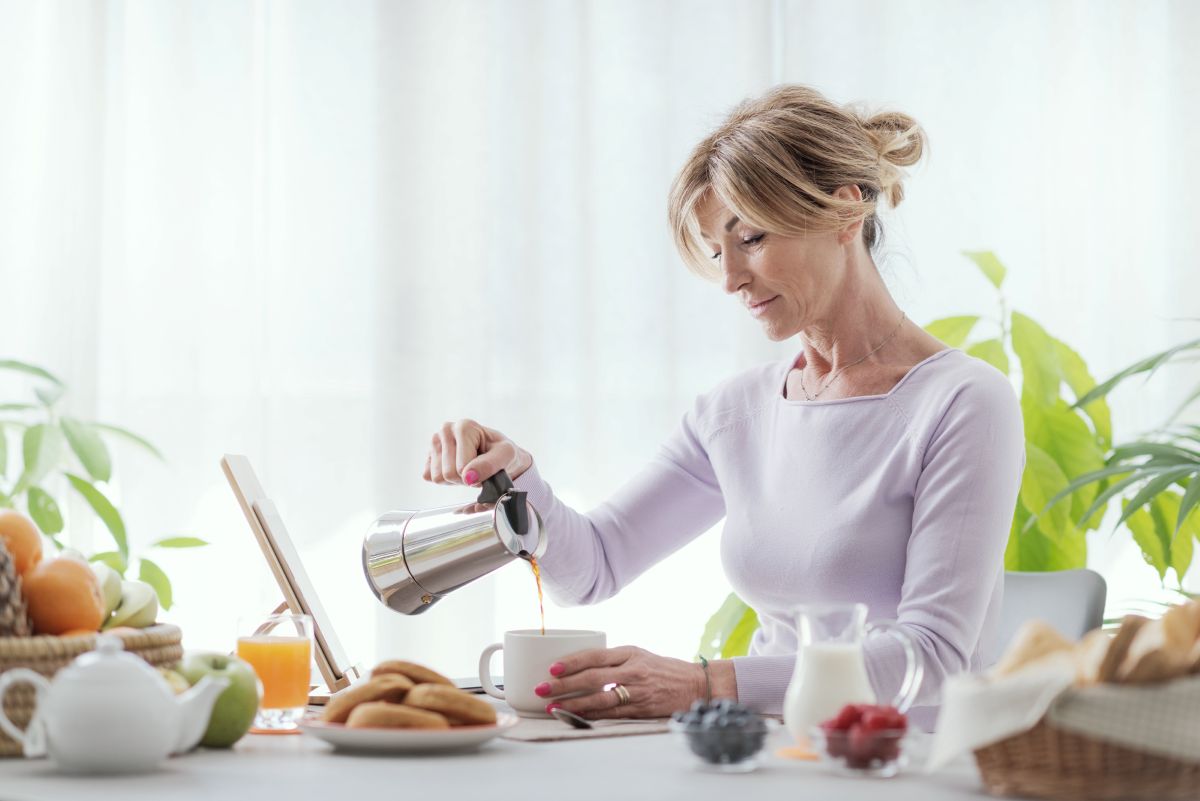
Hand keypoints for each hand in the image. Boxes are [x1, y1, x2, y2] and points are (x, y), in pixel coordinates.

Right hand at [422, 419, 531, 486]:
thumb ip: (490, 464)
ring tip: (468, 467)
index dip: (476, 474)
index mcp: (464, 426)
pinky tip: (457, 468)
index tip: (485, 465)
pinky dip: (445, 480)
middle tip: (477, 469)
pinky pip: (429, 477)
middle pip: (448, 473)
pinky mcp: (429, 454)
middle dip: (464, 478)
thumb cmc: (501, 452)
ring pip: (438, 477)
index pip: (462, 467)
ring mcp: (434, 442)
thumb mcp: (506, 455)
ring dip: (455, 479)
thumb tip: (468, 476)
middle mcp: (446, 430)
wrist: (498, 455)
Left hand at [536, 646, 733, 719]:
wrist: (696, 684)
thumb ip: (614, 659)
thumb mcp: (639, 655)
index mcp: (629, 652)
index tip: (552, 668)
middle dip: (564, 684)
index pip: (594, 655)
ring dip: (573, 703)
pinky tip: (577, 717)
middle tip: (542, 688)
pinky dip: (592, 716)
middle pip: (592, 677)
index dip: (572, 662)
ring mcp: (637, 690)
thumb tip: (582, 665)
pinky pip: (612, 713)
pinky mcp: (641, 708)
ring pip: (599, 698)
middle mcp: (632, 669)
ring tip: (553, 707)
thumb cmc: (664, 669)